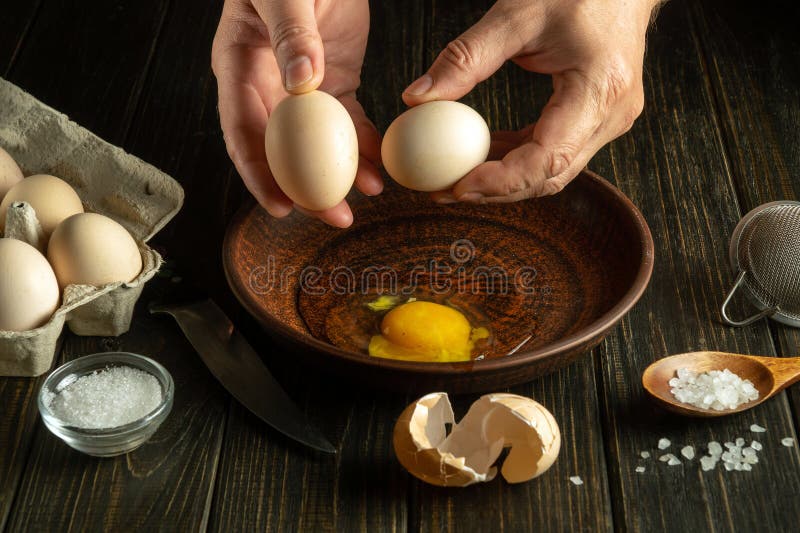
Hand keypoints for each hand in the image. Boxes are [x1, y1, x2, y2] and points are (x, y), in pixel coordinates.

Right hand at [212, 0, 381, 227]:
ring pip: (319, 144)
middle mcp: (266, 86)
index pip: (243, 132)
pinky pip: (349, 121)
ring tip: (368, 195)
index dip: (259, 175)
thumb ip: (289, 34)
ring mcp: (302, 88)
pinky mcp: (334, 81)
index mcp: (239, 68)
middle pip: (281, 151)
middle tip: (334, 216)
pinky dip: (364, 144)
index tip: (282, 207)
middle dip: (306, 190)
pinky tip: (380, 165)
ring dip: (342, 173)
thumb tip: (301, 86)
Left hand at [402, 0, 662, 203]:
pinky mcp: (598, 119)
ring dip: (503, 179)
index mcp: (599, 89)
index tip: (456, 187)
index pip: (547, 159)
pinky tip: (482, 153)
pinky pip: (554, 152)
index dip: (500, 182)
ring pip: (552, 172)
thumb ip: (465, 57)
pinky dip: (517, 158)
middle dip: (494, 191)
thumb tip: (417, 99)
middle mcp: (612, 115)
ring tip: (454, 177)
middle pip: (549, 177)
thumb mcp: (515, 14)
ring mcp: (609, 121)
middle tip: (442, 192)